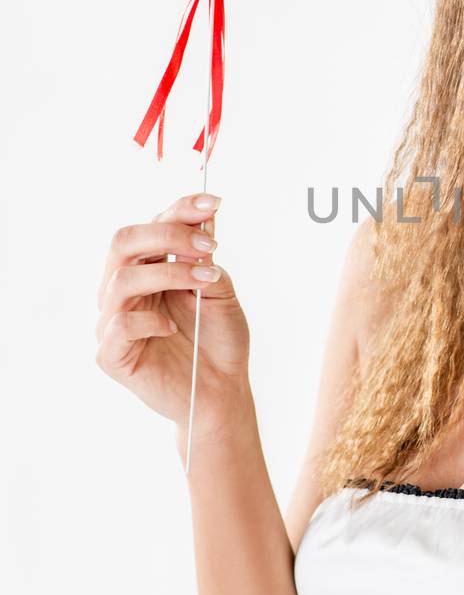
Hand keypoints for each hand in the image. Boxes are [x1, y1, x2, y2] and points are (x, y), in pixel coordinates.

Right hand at [95, 191, 251, 430]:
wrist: (222, 391)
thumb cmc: (218, 340)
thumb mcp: (219, 289)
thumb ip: (205, 255)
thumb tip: (204, 214)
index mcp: (147, 268)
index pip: (151, 226)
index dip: (179, 209)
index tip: (214, 203)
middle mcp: (124, 290)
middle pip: (124, 242)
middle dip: (168, 234)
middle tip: (210, 245)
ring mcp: (113, 321)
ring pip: (121, 279)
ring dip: (169, 272)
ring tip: (205, 279)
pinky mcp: (110, 355)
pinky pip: (118, 326)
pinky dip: (150, 320)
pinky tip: (174, 325)